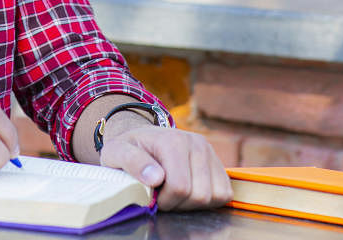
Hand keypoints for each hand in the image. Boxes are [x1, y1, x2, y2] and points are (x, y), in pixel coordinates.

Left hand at [98, 125, 231, 210]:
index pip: (180, 187)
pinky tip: (190, 191)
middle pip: (199, 195)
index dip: (165, 201)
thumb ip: (132, 162)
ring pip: (215, 196)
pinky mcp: (218, 163)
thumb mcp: (117, 152)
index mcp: (173, 141)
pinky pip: (224, 193)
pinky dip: (208, 199)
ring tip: (175, 192)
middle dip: (179, 203)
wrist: (141, 138)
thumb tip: (156, 178)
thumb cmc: (128, 148)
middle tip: (163, 194)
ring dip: (194, 203)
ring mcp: (210, 152)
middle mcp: (196, 143)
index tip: (152, 195)